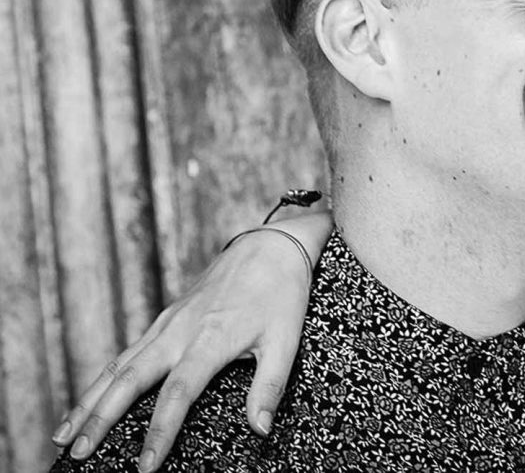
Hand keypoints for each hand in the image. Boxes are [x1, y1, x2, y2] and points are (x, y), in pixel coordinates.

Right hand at [51, 212, 332, 471]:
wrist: (269, 246)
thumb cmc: (281, 294)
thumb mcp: (285, 340)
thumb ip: (269, 386)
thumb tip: (260, 430)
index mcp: (211, 339)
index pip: (178, 393)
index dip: (160, 431)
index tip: (145, 467)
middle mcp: (180, 330)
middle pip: (131, 378)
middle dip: (102, 418)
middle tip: (79, 455)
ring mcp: (169, 322)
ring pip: (120, 364)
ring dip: (91, 399)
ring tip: (65, 434)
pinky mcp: (167, 316)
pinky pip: (128, 350)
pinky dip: (104, 377)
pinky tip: (92, 396)